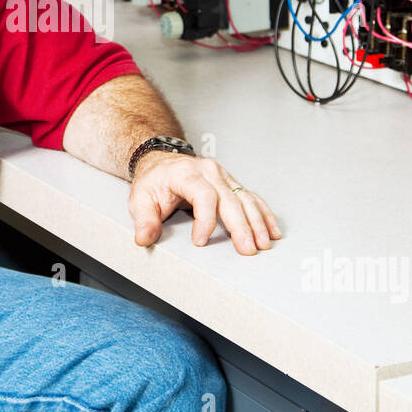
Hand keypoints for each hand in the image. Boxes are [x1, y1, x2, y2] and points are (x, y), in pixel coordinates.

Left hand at [127, 152, 280, 254]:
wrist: (160, 162)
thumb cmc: (153, 181)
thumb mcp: (140, 199)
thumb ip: (144, 220)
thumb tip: (144, 238)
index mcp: (186, 173)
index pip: (203, 195)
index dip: (204, 220)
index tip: (200, 241)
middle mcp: (209, 172)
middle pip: (230, 199)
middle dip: (241, 226)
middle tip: (247, 249)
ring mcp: (223, 176)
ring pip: (245, 198)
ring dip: (257, 222)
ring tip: (263, 243)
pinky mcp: (231, 183)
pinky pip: (251, 197)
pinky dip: (263, 214)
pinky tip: (271, 229)